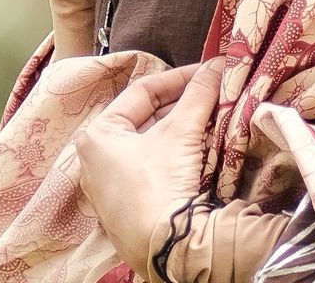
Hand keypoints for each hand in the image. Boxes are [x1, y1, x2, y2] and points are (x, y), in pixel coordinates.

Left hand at [75, 56, 225, 276]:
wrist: (163, 250)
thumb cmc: (158, 185)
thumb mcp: (180, 133)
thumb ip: (198, 94)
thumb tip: (218, 64)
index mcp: (98, 134)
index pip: (142, 91)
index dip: (178, 78)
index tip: (206, 71)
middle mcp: (96, 158)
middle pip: (146, 117)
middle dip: (181, 104)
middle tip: (211, 93)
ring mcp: (110, 186)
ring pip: (150, 143)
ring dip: (180, 129)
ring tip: (209, 117)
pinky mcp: (126, 207)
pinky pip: (151, 167)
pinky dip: (173, 154)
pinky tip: (197, 148)